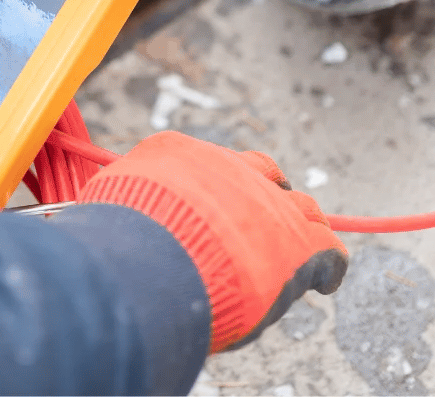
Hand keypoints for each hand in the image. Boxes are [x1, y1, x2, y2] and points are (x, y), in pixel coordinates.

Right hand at [76, 132, 346, 351]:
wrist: (150, 258)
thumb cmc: (118, 238)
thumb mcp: (106, 204)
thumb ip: (121, 204)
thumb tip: (105, 218)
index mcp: (181, 154)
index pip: (210, 162)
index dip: (219, 185)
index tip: (217, 202)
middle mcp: (232, 170)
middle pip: (263, 174)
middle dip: (265, 195)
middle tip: (261, 220)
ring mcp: (270, 205)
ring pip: (302, 208)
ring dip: (300, 226)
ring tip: (300, 243)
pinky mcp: (299, 244)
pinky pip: (328, 250)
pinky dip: (328, 265)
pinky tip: (326, 280)